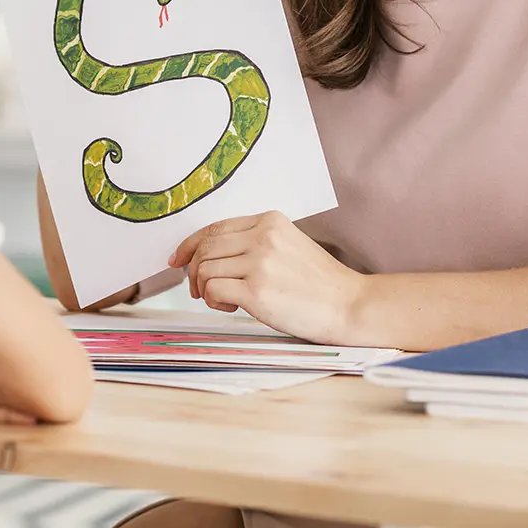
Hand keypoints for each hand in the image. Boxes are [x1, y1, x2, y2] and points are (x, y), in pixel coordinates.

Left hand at [169, 211, 365, 344]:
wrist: (349, 305)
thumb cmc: (318, 282)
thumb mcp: (287, 245)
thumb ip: (253, 242)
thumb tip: (207, 254)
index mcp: (269, 220)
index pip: (215, 227)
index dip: (190, 244)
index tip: (178, 259)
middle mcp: (263, 236)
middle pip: (205, 247)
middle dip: (192, 270)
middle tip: (198, 290)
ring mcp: (260, 262)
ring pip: (204, 268)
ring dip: (203, 288)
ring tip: (222, 300)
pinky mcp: (257, 290)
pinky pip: (213, 289)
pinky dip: (212, 301)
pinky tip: (228, 307)